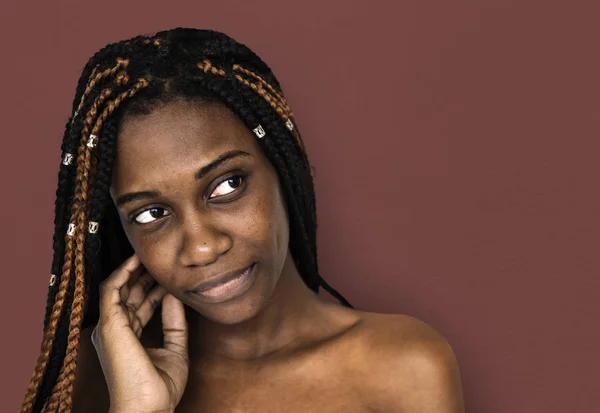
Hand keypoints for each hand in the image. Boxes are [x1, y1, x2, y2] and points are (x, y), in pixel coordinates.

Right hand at [91, 254, 188, 412]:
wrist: (149, 407)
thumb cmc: (160, 387)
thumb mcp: (175, 348)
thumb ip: (174, 321)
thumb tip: (174, 295)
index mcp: (128, 338)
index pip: (140, 305)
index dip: (153, 288)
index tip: (168, 275)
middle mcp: (116, 331)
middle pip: (129, 295)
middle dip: (143, 275)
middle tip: (159, 258)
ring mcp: (110, 328)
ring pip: (119, 288)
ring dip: (133, 270)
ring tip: (148, 253)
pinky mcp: (109, 325)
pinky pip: (111, 290)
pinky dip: (122, 273)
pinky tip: (135, 261)